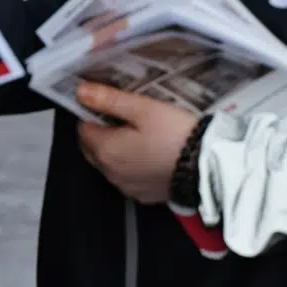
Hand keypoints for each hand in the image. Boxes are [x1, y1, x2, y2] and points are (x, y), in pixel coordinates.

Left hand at [75, 83, 201, 205]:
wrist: (206, 168)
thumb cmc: (174, 134)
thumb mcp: (143, 109)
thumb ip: (109, 100)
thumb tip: (81, 91)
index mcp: (105, 150)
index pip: (83, 129)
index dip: (92, 113)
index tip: (108, 104)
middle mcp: (110, 173)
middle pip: (92, 149)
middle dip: (100, 132)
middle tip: (122, 116)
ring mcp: (126, 187)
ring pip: (108, 164)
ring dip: (114, 150)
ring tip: (137, 133)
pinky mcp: (143, 195)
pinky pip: (127, 177)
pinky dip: (130, 165)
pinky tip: (148, 153)